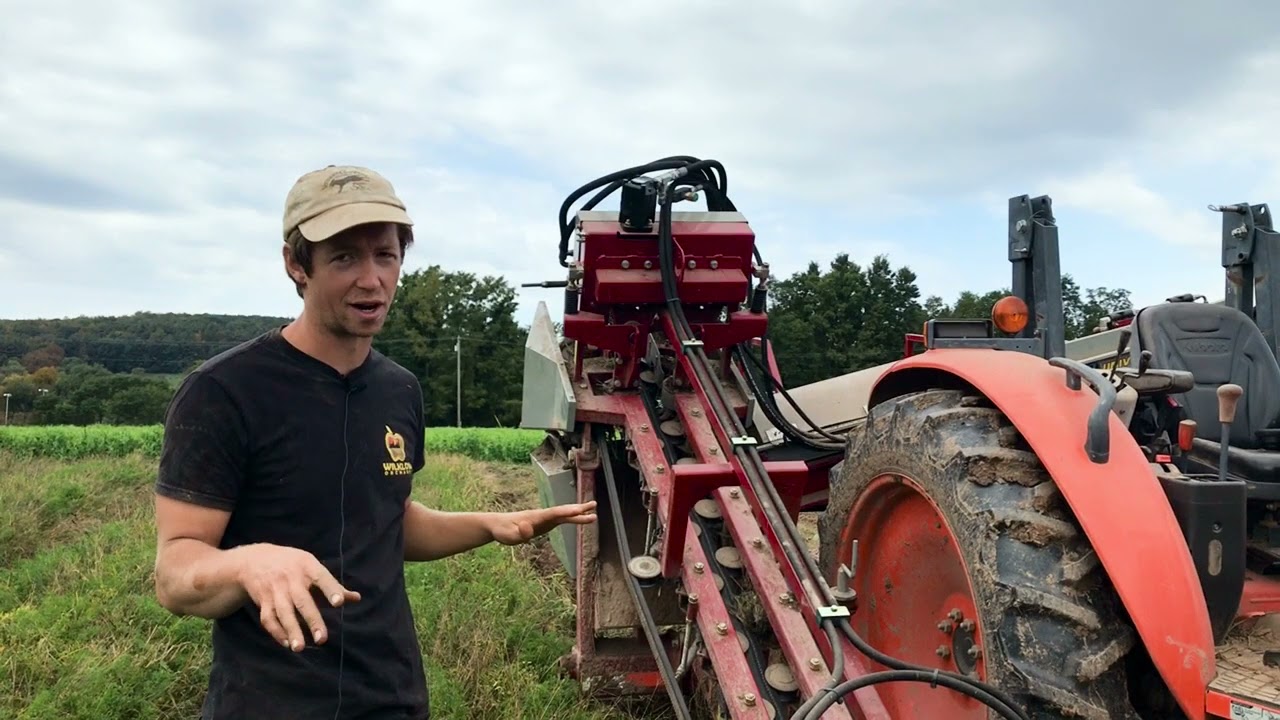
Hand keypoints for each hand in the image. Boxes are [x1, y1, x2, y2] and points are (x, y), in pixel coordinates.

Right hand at [233, 543, 360, 651]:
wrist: (253, 560)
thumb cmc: (292, 564)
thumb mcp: (311, 566)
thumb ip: (333, 585)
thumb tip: (356, 598)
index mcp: (307, 566)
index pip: (321, 578)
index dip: (331, 589)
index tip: (340, 603)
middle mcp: (290, 579)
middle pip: (302, 601)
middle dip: (312, 620)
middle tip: (322, 639)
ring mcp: (274, 591)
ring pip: (283, 613)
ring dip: (291, 631)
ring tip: (299, 648)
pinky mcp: (262, 602)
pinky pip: (268, 619)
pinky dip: (276, 632)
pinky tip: (287, 643)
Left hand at [489, 501, 597, 545]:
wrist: (498, 524)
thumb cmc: (503, 531)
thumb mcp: (509, 536)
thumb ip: (519, 533)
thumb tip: (528, 528)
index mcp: (535, 517)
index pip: (553, 513)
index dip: (565, 512)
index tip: (577, 510)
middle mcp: (542, 515)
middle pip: (562, 511)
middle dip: (577, 509)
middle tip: (593, 505)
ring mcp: (545, 518)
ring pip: (564, 514)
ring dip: (578, 512)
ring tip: (594, 512)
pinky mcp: (546, 523)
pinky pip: (562, 519)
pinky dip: (572, 518)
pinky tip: (581, 518)